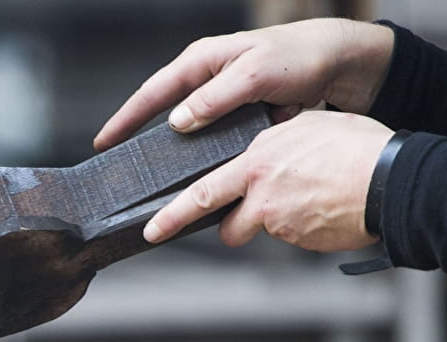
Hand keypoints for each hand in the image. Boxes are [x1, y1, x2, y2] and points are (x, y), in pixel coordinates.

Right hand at [94, 18, 393, 150]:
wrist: (342, 63)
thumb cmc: (300, 57)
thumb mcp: (253, 75)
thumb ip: (214, 98)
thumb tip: (177, 122)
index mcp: (202, 60)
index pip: (153, 92)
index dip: (125, 118)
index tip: (104, 142)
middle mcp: (207, 78)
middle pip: (163, 112)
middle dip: (141, 138)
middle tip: (122, 168)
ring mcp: (223, 98)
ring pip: (188, 130)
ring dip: (175, 153)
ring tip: (156, 180)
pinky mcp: (240, 115)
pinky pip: (213, 139)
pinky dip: (204, 156)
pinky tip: (200, 176)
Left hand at [143, 110, 391, 252]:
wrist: (391, 181)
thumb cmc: (359, 149)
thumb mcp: (308, 128)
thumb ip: (276, 144)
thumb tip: (262, 152)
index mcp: (258, 159)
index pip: (204, 187)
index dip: (176, 209)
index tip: (155, 222)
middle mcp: (260, 191)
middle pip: (215, 218)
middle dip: (178, 225)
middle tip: (156, 233)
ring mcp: (277, 220)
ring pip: (255, 228)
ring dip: (263, 224)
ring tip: (300, 203)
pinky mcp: (297, 240)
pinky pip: (288, 236)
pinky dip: (299, 228)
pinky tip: (321, 210)